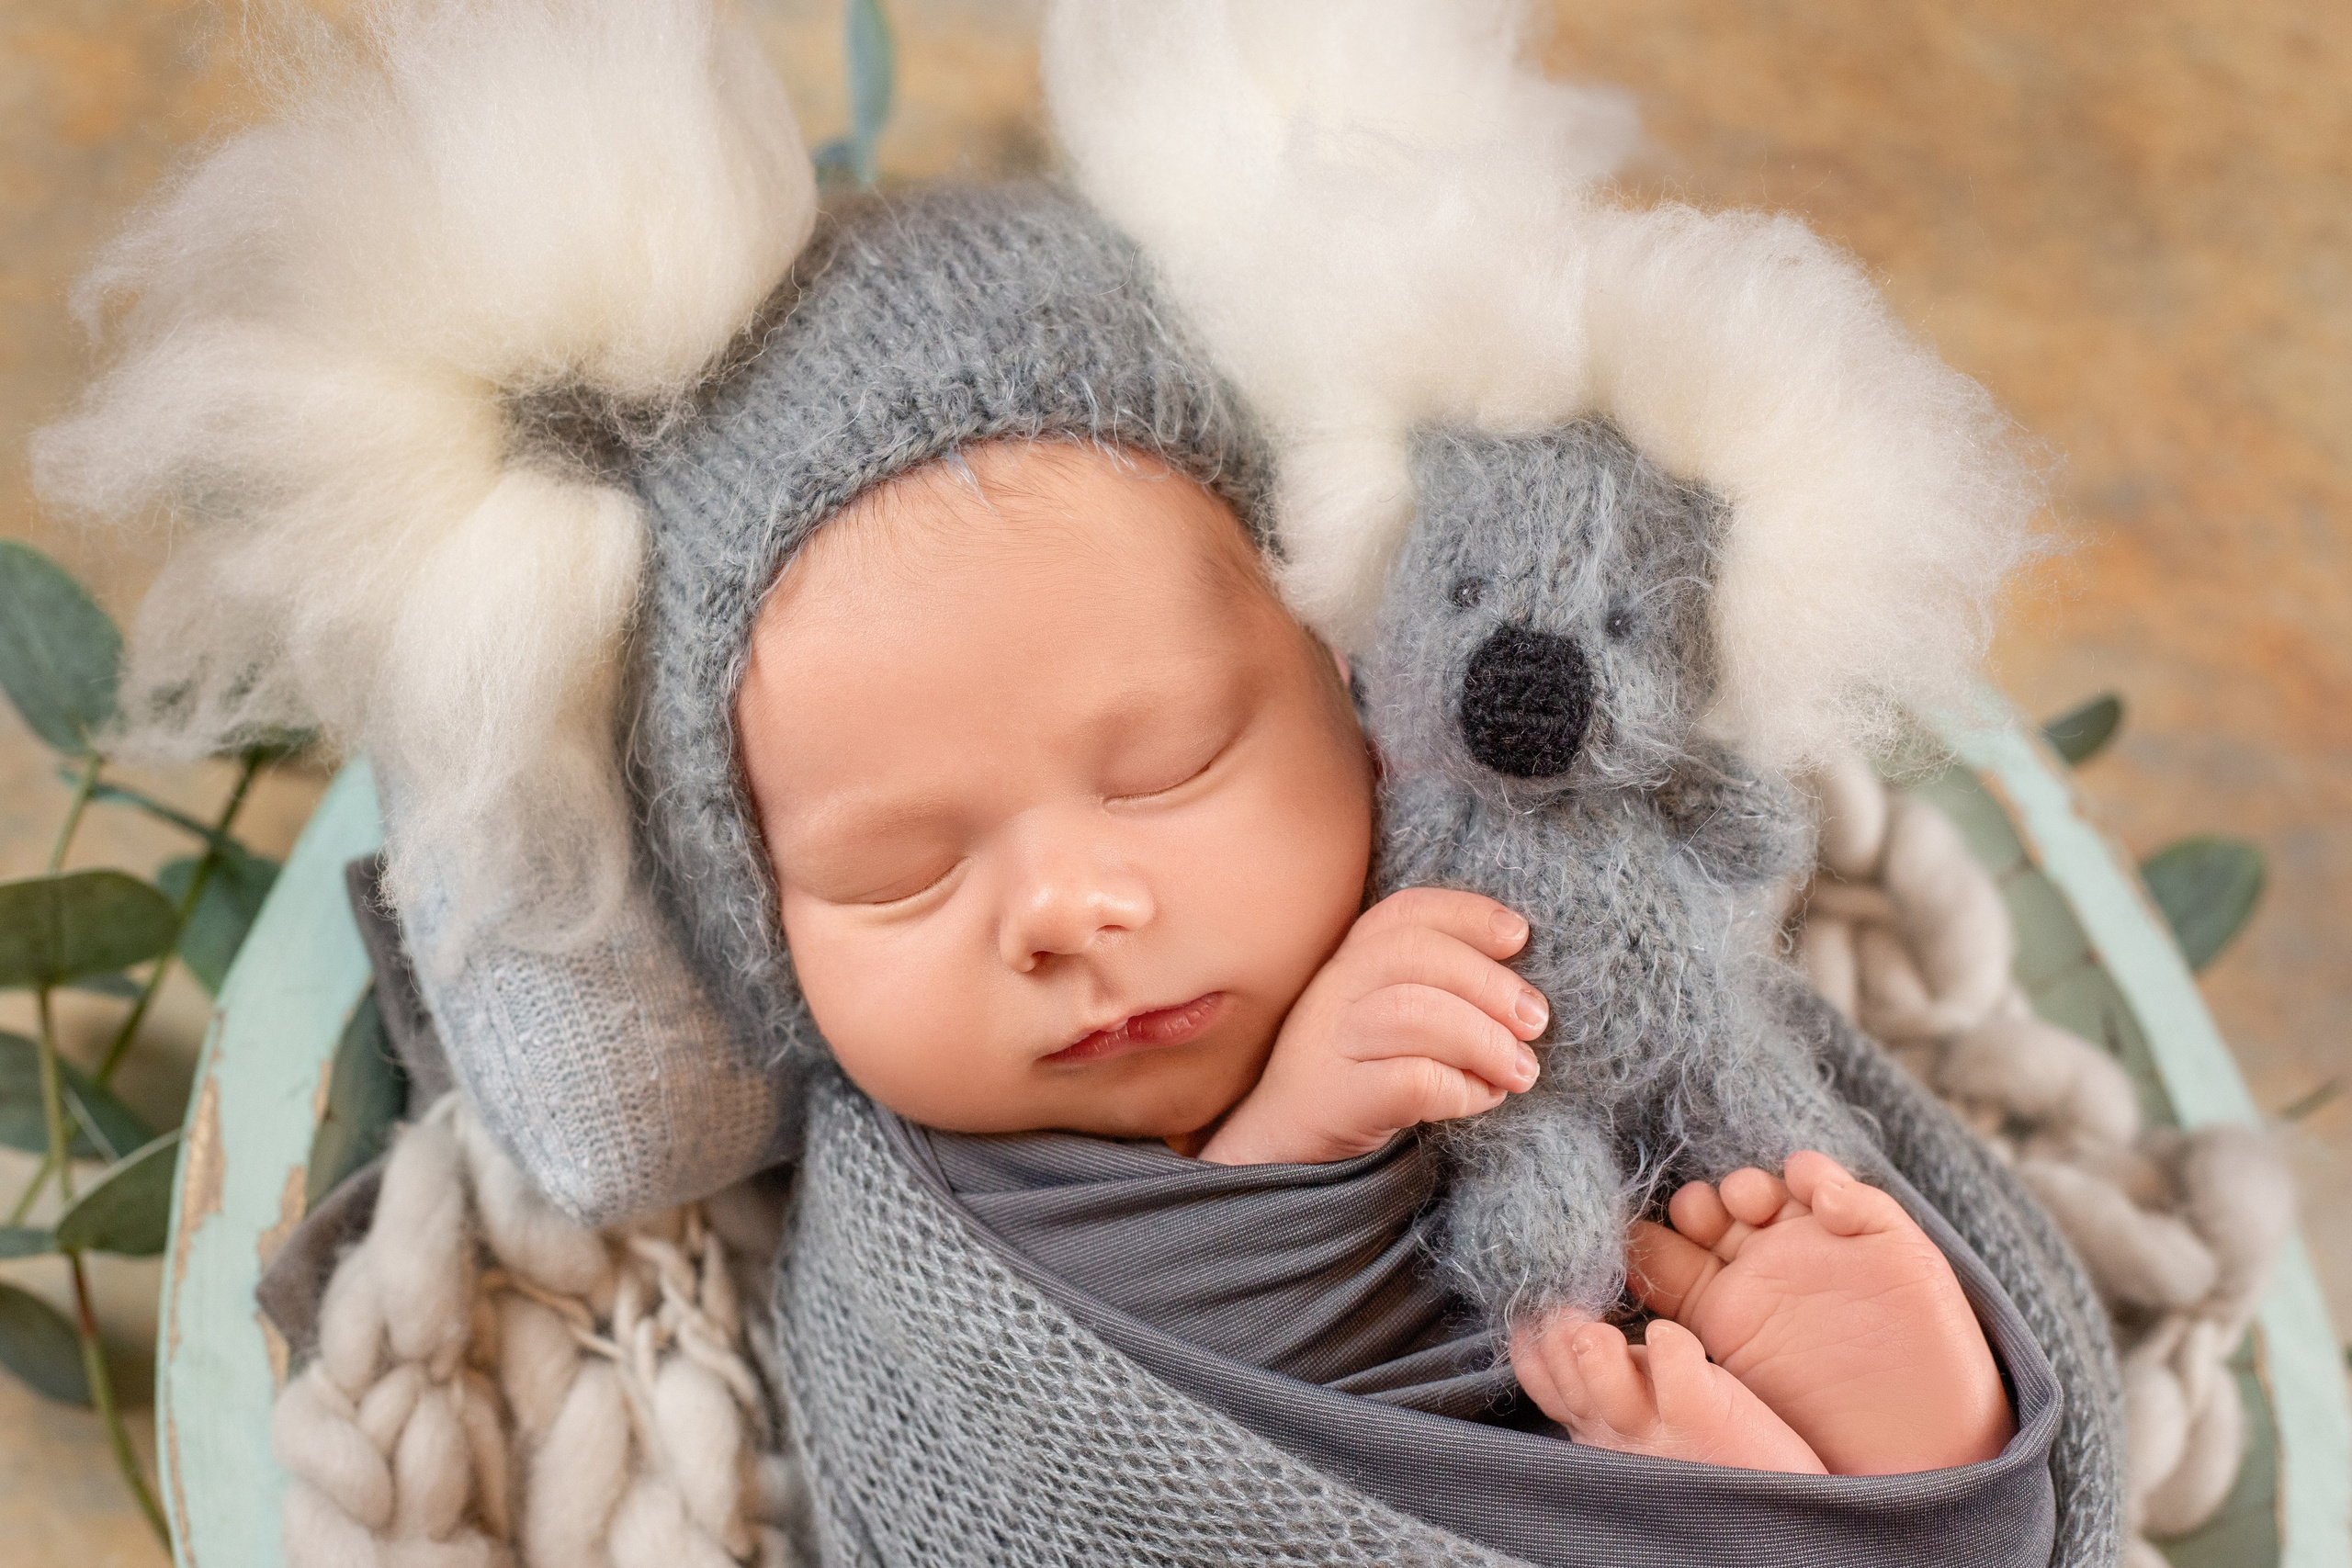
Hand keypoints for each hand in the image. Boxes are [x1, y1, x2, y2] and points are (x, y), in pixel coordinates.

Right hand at [1197, 888, 1547, 1164]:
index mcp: (1347, 962)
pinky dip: (1460, 1089)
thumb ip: (1435, 990)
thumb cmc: (1357, 1080)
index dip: (1467, 915)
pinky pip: (1411, 1080)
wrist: (1282, 1151)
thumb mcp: (1388, 1021)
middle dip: (1490, 983)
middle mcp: (1330, 991)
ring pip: (1414, 1013)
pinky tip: (1480, 1099)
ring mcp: (1326, 1044)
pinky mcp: (1335, 1098)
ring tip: (1520, 1072)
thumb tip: (1523, 992)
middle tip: (1535, 1022)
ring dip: (1484, 1041)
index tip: (1519, 936)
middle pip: (1415, 955)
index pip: (1405, 914)